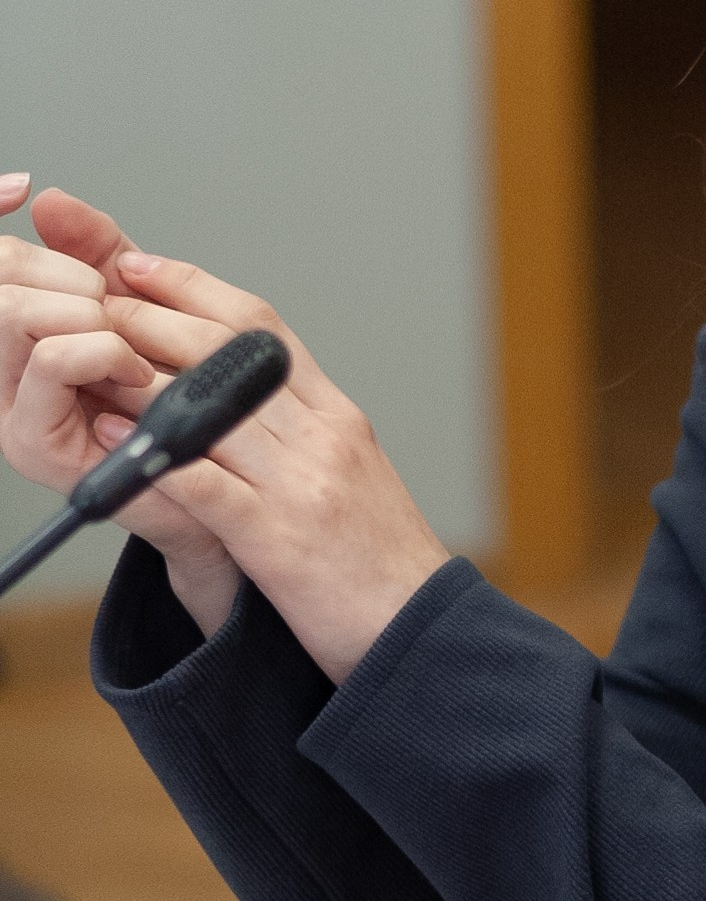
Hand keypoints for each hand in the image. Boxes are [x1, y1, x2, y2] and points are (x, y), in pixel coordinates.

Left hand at [7, 184, 451, 675]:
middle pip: (228, 350)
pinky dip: (155, 456)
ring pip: (212, 405)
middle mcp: (323, 437)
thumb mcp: (351, 480)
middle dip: (152, 314)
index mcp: (338, 417)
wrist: (425, 635)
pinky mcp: (280, 540)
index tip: (137, 264)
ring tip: (86, 353)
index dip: (192, 287)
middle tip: (93, 296)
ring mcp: (304, 485)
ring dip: (138, 373)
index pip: (261, 327)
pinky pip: (208, 485)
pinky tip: (114, 438)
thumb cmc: (382, 567)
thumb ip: (301, 437)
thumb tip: (236, 402)